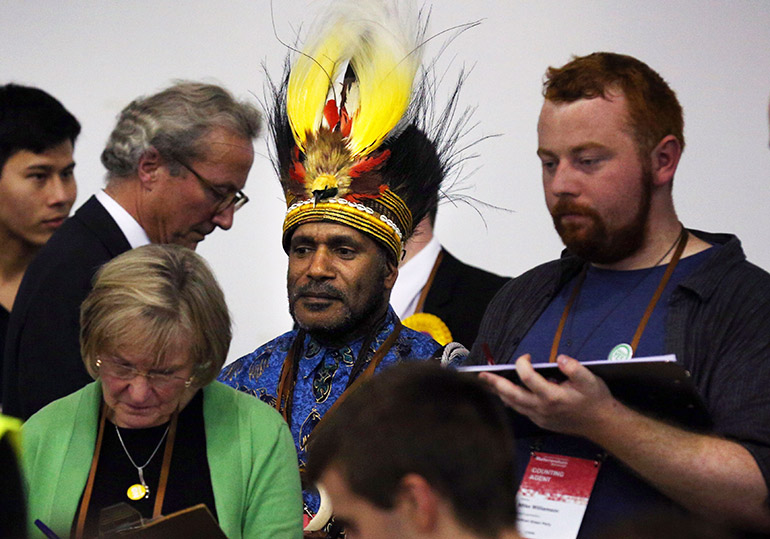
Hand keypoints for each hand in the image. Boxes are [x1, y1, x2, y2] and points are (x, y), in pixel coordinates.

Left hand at [480, 354, 616, 436]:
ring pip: (513, 404)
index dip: (523, 364)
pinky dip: (510, 400)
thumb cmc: (595, 400)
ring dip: (499, 392)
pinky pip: (520, 410)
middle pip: (512, 395)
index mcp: (552, 397)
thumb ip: (575, 369)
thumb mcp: (590, 380)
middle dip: (495, 383)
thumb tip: (561, 359)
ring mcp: (539, 417)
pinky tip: (503, 393)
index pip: (528, 378)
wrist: (601, 424)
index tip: (526, 356)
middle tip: (481, 374)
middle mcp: (542, 408)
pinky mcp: (540, 421)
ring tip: (486, 382)